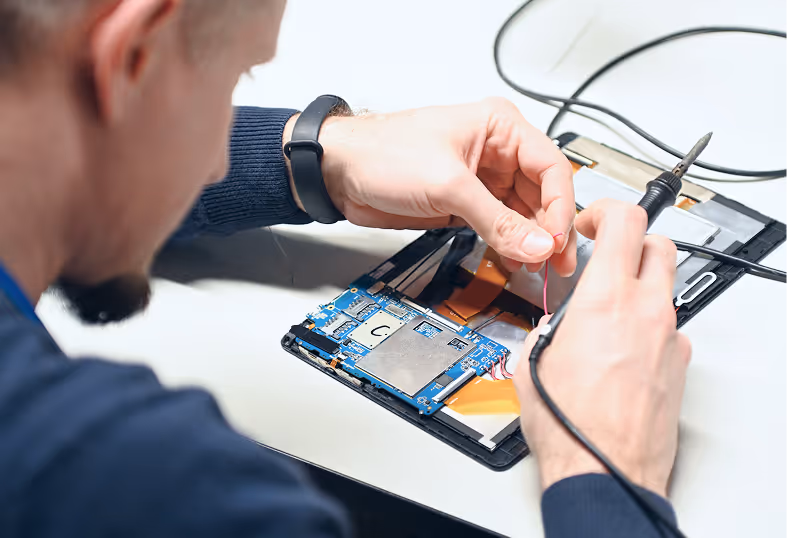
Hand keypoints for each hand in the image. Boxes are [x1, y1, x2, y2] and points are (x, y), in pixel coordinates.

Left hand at [288, 98, 576, 275]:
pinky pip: (499, 226)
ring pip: (522, 213)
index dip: (560, 207)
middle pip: (541, 193)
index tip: (558, 241)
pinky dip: (508, 244)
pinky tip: (514, 260)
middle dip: (549, 229)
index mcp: (500, 127)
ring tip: (535, 267)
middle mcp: (496, 151)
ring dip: (530, 241)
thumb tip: (538, 245)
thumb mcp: (448, 185)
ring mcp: (481, 180)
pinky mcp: (464, 203)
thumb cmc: (382, 153)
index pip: (550, 168)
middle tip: (555, 263)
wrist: (339, 172)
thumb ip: (496, 219)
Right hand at [514, 199, 691, 496]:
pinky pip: (669, 329)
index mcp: (605, 301)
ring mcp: (669, 339)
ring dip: (640, 285)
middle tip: (610, 253)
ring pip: (665, 288)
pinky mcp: (680, 366)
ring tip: (609, 310)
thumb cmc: (569, 424)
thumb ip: (547, 329)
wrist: (603, 468)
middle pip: (659, 245)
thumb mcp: (534, 362)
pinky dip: (649, 327)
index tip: (591, 222)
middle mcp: (646, 313)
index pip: (624, 223)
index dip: (606, 212)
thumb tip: (553, 326)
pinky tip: (623, 351)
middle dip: (634, 241)